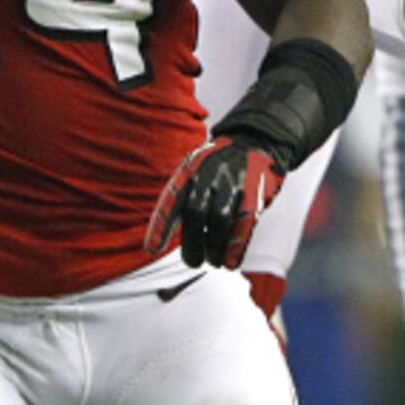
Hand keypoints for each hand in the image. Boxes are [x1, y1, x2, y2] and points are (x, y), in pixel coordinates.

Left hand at [145, 138, 283, 269]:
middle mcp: (209, 175)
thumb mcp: (193, 171)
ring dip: (214, 248)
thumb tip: (158, 241)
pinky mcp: (254, 194)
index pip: (171, 200)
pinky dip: (235, 247)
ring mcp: (232, 183)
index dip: (160, 226)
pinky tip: (230, 263)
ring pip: (219, 221)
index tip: (151, 249)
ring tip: (212, 261)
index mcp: (189, 171)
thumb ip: (180, 198)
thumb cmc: (216, 166)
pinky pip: (243, 224)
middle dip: (192, 243)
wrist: (254, 141)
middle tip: (192, 262)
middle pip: (196, 214)